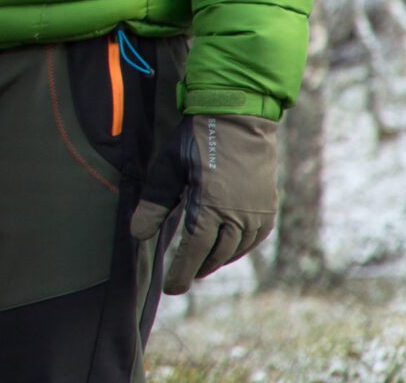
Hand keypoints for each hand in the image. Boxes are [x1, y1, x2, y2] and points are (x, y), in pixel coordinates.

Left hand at [129, 114, 279, 294]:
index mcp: (211, 205)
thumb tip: (137, 235)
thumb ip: (154, 204)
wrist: (239, 117)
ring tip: (199, 267)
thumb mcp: (168, 168)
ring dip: (216, 260)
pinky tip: (225, 250)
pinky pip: (253, 239)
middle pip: (215, 253)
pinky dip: (238, 249)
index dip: (181, 271)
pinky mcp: (267, 207)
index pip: (194, 250)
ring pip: (236, 249)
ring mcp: (257, 212)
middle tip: (181, 280)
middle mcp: (239, 214)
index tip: (171, 289)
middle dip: (196, 269)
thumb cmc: (196, 139)